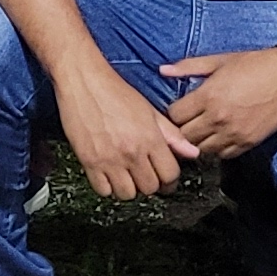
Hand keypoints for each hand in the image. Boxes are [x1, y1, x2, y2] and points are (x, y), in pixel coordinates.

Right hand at [55, 62, 198, 200]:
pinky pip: (103, 191)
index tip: (165, 177)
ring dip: (130, 188)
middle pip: (150, 188)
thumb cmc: (116, 91)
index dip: (170, 178)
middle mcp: (131, 152)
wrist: (84, 81)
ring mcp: (109, 159)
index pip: (170, 174)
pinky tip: (110, 174)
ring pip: (127, 194)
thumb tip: (192, 152)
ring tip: (128, 175)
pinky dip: (108, 187)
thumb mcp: (149, 110)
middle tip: (146, 174)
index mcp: (150, 138)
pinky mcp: (89, 162)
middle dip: (152, 184)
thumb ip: (171, 134)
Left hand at [158, 46, 276, 160]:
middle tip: (186, 123)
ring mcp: (233, 133)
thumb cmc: (255, 64)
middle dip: (181, 130)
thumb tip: (162, 70)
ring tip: (202, 130)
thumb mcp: (219, 61)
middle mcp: (218, 118)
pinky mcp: (247, 143)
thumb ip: (188, 67)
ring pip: (201, 150)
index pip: (174, 116)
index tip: (178, 110)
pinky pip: (222, 155)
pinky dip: (217, 148)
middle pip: (184, 137)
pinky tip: (219, 135)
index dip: (172, 114)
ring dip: (198, 141)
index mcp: (209, 96)